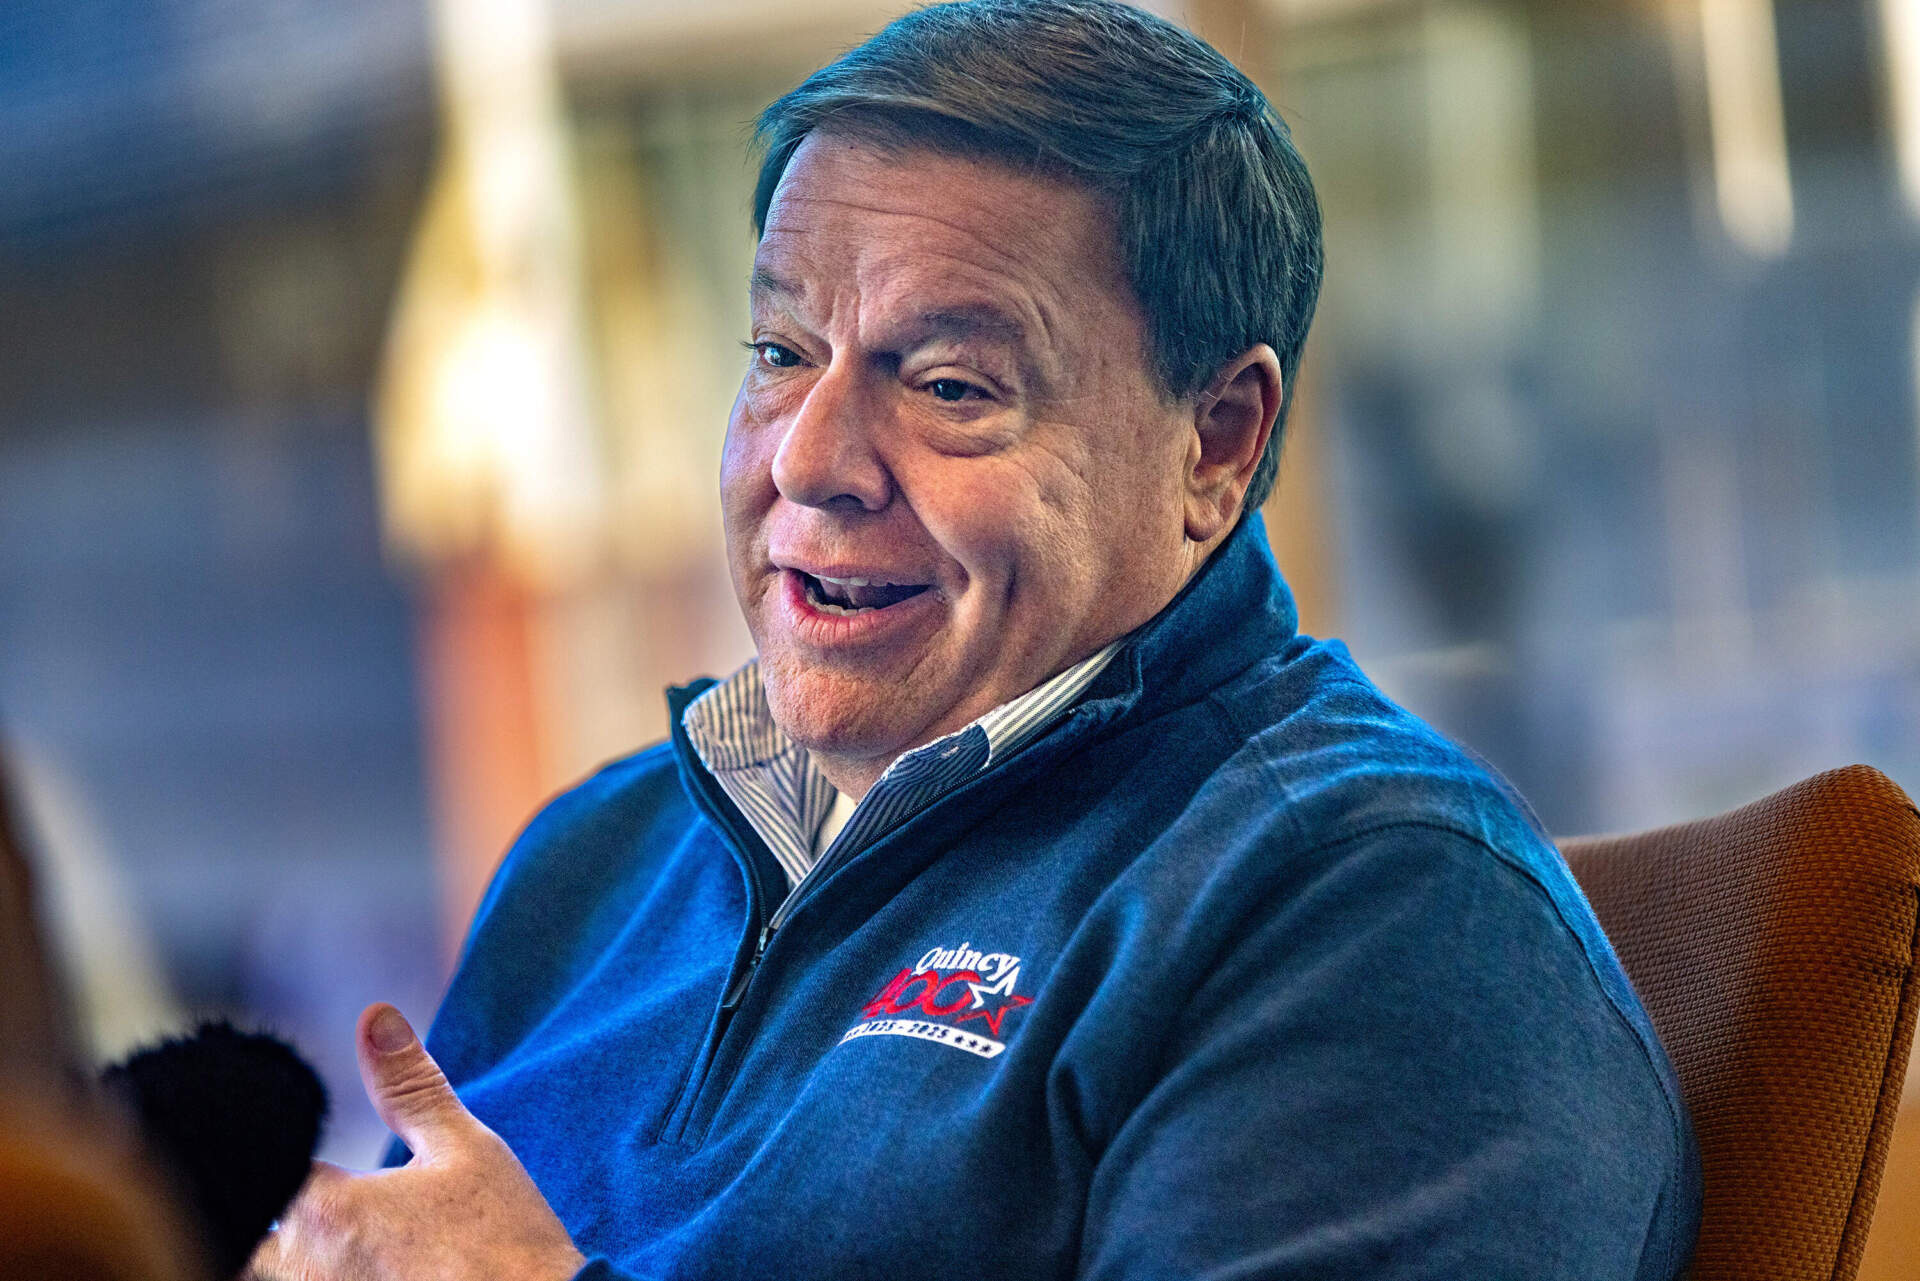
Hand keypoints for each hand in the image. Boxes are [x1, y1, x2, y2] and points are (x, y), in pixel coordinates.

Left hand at [247, 1003, 585, 1280]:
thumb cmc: (504, 1241)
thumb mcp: (465, 1147)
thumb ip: (410, 1087)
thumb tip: (375, 1019)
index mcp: (326, 1211)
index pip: (267, 1166)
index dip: (278, 1149)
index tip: (294, 1139)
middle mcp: (306, 1269)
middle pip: (246, 1240)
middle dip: (263, 1214)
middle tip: (287, 1192)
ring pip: (268, 1269)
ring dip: (281, 1250)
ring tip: (319, 1234)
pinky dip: (317, 1272)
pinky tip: (356, 1263)